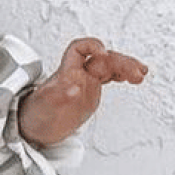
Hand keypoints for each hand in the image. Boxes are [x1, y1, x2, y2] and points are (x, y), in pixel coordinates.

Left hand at [18, 37, 147, 147]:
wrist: (34, 128)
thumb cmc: (34, 114)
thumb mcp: (43, 107)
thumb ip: (57, 95)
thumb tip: (74, 87)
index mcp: (65, 73)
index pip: (78, 50)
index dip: (92, 46)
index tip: (103, 53)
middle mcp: (77, 74)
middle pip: (102, 59)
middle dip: (120, 62)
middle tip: (137, 72)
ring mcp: (86, 83)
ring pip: (109, 66)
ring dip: (126, 67)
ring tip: (141, 74)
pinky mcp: (91, 92)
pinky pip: (109, 77)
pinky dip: (123, 75)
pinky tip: (135, 77)